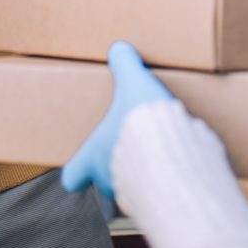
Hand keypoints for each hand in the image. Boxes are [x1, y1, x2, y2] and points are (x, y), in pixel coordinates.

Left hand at [62, 42, 175, 199]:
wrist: (173, 155)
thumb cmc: (143, 125)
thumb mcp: (133, 84)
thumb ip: (125, 65)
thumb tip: (119, 48)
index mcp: (93, 155)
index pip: (73, 176)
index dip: (77, 172)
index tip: (81, 169)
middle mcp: (107, 180)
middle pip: (102, 182)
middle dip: (115, 168)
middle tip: (127, 151)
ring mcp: (131, 194)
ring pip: (128, 191)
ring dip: (138, 176)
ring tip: (154, 157)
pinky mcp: (158, 199)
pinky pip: (155, 194)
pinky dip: (162, 182)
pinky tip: (175, 165)